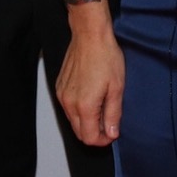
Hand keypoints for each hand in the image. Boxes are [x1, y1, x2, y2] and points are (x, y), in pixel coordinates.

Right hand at [56, 20, 125, 145]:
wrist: (90, 36)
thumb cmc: (106, 57)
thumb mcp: (117, 87)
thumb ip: (113, 114)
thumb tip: (112, 133)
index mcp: (84, 106)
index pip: (90, 138)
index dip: (103, 140)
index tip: (113, 133)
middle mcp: (68, 104)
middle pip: (79, 132)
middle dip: (95, 133)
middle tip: (110, 123)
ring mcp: (62, 95)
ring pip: (73, 121)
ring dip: (87, 122)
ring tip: (103, 108)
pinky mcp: (59, 87)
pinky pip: (68, 107)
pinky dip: (80, 110)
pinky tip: (92, 97)